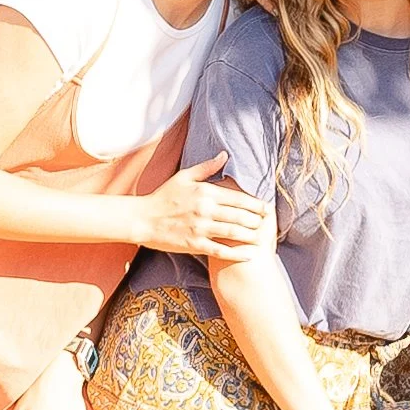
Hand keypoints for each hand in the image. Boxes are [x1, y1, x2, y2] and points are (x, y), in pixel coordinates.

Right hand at [136, 154, 271, 260]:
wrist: (143, 219)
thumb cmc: (164, 196)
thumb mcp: (184, 177)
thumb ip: (207, 167)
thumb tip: (225, 155)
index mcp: (205, 192)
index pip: (239, 198)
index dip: (256, 204)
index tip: (266, 207)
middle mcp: (205, 210)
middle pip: (240, 216)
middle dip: (257, 220)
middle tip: (266, 223)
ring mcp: (200, 229)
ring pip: (234, 233)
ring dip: (251, 235)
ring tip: (261, 237)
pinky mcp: (195, 245)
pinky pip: (221, 250)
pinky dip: (237, 254)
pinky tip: (250, 254)